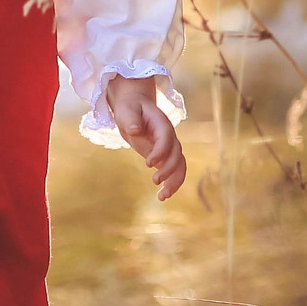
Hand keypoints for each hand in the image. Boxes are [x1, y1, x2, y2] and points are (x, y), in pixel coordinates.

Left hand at [104, 75, 186, 200]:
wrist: (136, 109)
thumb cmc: (130, 109)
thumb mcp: (126, 111)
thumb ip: (131, 120)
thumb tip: (134, 130)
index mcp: (162, 123)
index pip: (166, 138)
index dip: (161, 151)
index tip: (148, 163)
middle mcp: (169, 136)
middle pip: (176, 154)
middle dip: (169, 169)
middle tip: (155, 181)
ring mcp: (169, 147)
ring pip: (180, 165)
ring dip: (174, 182)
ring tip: (162, 197)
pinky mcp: (165, 157)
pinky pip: (174, 171)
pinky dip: (171, 184)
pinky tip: (162, 196)